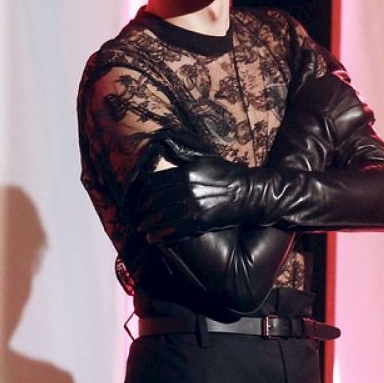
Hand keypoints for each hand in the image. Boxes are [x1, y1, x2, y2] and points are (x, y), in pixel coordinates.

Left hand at [136, 156, 268, 241]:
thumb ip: (183, 154)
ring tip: (142, 231)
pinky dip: (162, 235)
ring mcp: (192, 206)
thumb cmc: (226, 174)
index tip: (138, 199)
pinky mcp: (199, 221)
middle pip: (154, 202)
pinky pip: (175, 229)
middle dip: (142, 211)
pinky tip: (155, 239)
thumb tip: (165, 144)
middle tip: (136, 217)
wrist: (247, 192)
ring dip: (149, 226)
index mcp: (185, 172)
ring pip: (162, 217)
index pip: (154, 183)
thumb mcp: (204, 158)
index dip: (142, 193)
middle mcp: (185, 189)